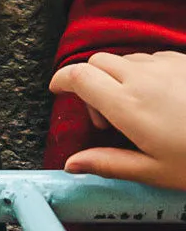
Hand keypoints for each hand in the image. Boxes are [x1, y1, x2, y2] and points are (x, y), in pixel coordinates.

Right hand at [49, 51, 185, 188]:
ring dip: (119, 78)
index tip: (57, 91)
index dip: (61, 80)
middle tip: (107, 117)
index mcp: (126, 105)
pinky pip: (151, 58)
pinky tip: (162, 99)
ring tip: (139, 111)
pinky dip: (143, 73)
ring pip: (124, 60)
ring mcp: (164, 65)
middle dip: (91, 82)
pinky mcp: (183, 60)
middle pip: (97, 63)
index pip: (78, 76)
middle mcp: (139, 77)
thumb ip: (110, 163)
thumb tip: (72, 164)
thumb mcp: (156, 173)